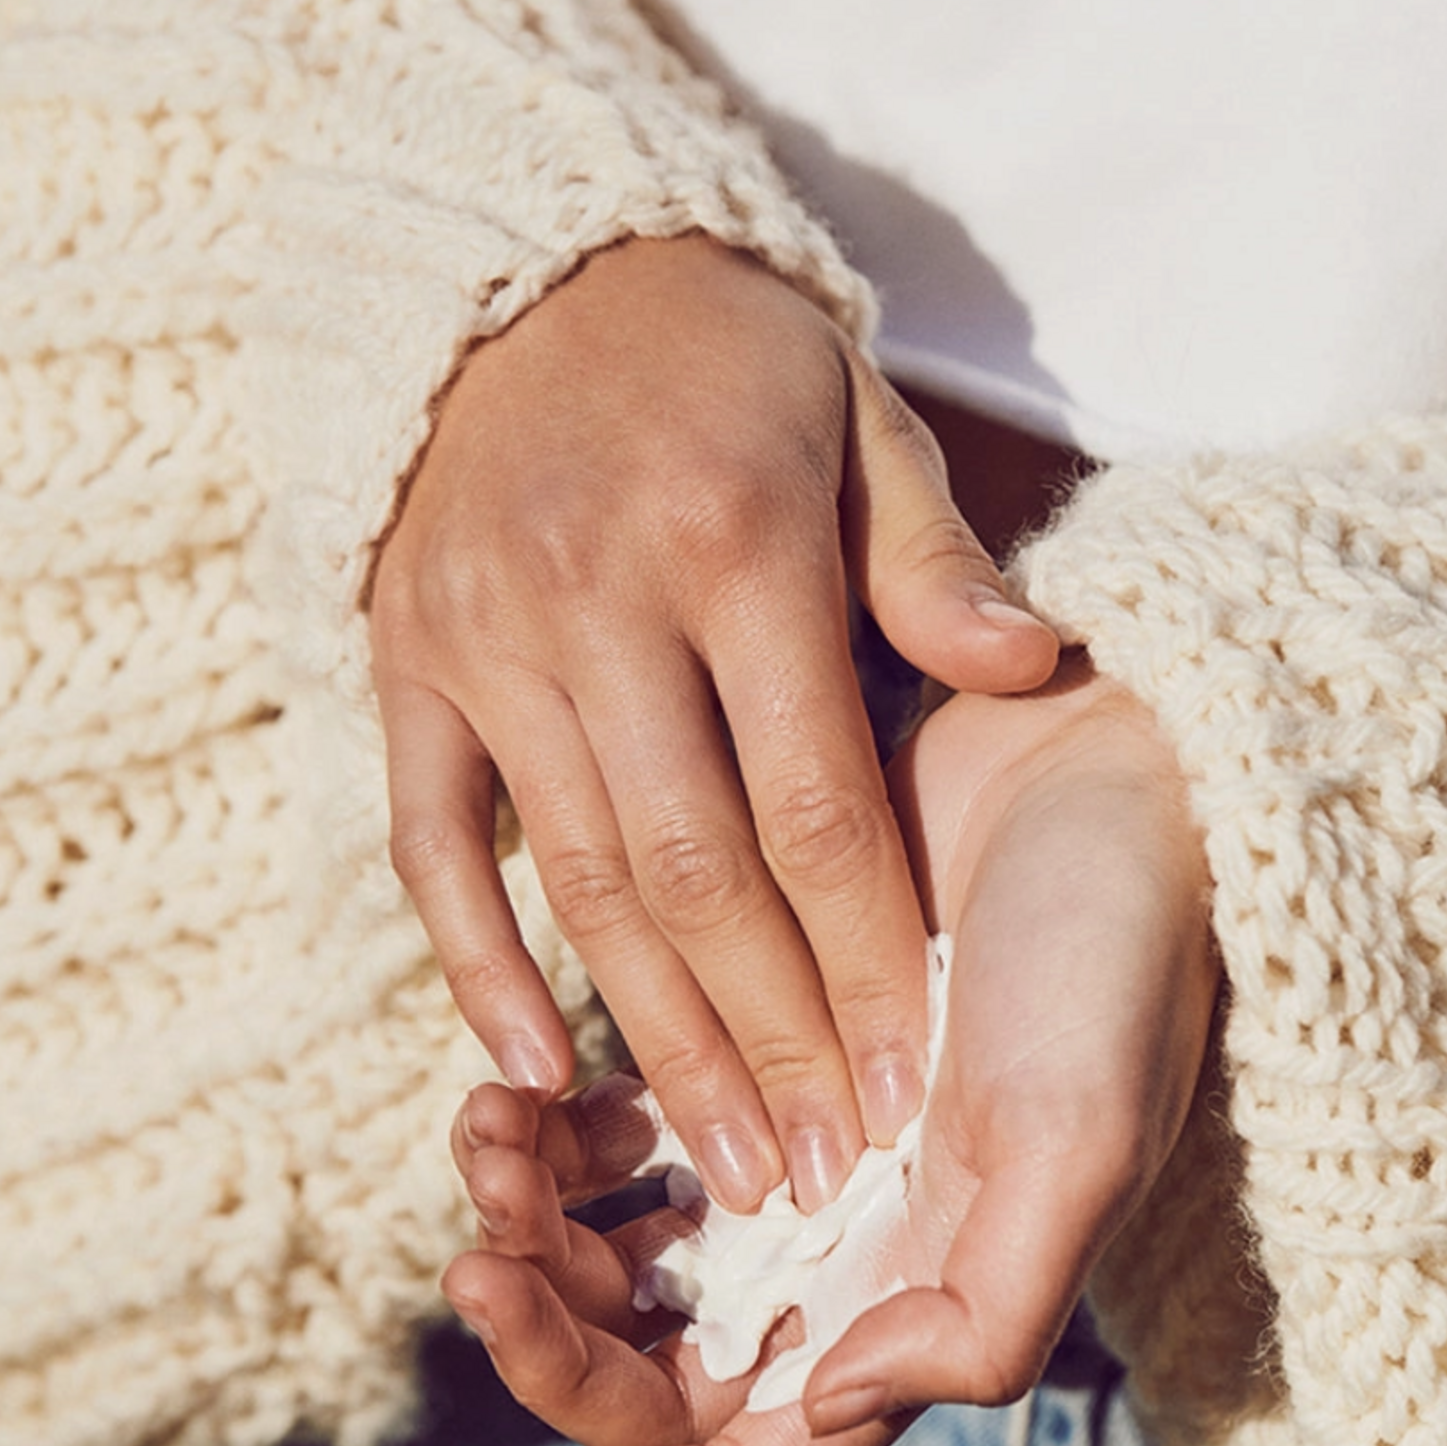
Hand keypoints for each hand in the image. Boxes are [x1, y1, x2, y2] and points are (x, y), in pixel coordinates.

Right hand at [370, 233, 1056, 1209]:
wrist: (531, 272)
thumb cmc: (732, 364)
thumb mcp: (859, 419)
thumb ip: (935, 562)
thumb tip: (1041, 671)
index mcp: (735, 543)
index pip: (819, 808)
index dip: (868, 964)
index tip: (911, 1088)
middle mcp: (597, 601)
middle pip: (698, 875)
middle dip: (771, 1039)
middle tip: (824, 1174)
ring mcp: (486, 638)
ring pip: (580, 879)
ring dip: (652, 1036)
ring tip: (722, 1160)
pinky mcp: (405, 662)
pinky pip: (429, 840)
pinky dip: (473, 958)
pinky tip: (527, 1065)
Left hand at [437, 660, 1218, 1445]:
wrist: (1099, 765)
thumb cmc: (1108, 954)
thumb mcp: (1079, 1146)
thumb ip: (983, 1315)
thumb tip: (824, 1397)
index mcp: (910, 1310)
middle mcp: (835, 1256)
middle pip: (641, 1373)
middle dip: (540, 1337)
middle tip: (471, 1255)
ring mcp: (780, 1154)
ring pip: (605, 1256)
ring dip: (524, 1225)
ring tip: (484, 1131)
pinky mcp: (738, 1047)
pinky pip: (608, 1136)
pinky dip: (549, 1130)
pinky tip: (522, 1084)